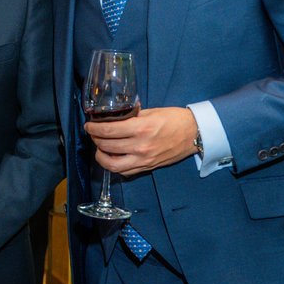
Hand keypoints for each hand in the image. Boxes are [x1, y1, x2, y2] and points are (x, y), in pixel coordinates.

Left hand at [84, 106, 198, 176]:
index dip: (94, 128)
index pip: (108, 130)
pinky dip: (115, 166)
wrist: (194, 134)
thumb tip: (114, 116)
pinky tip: (113, 157)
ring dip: (101, 156)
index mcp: (141, 129)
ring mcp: (144, 160)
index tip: (88, 125)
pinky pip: (125, 171)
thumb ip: (131, 115)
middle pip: (107, 146)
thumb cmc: (174, 119)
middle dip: (95, 139)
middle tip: (93, 133)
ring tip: (99, 148)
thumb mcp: (151, 112)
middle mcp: (140, 147)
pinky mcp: (148, 167)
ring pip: (112, 165)